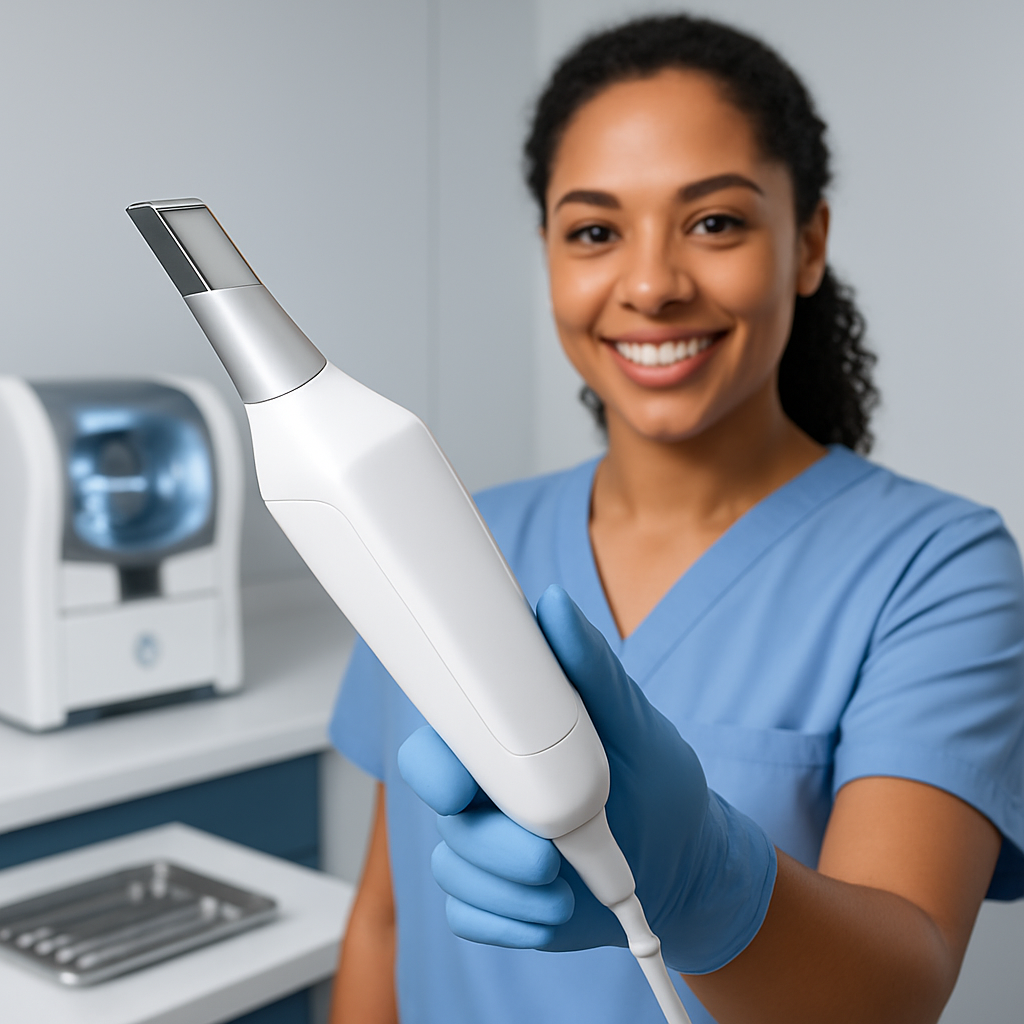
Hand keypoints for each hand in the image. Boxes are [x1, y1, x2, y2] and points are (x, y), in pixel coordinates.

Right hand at [398, 585, 775, 973]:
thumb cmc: (657, 780)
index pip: (437, 745)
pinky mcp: (496, 901)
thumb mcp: (633, 720)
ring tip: (568, 886)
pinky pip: (471, 918)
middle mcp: (484, 793)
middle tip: (545, 854)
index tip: (461, 788)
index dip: (434, 767)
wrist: (686, 862)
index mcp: (504, 745)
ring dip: (513, 889)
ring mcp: (484, 850)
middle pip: (445, 817)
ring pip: (456, 872)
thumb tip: (554, 606)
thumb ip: (591, 667)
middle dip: (490, 843)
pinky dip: (514, 923)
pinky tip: (555, 911)